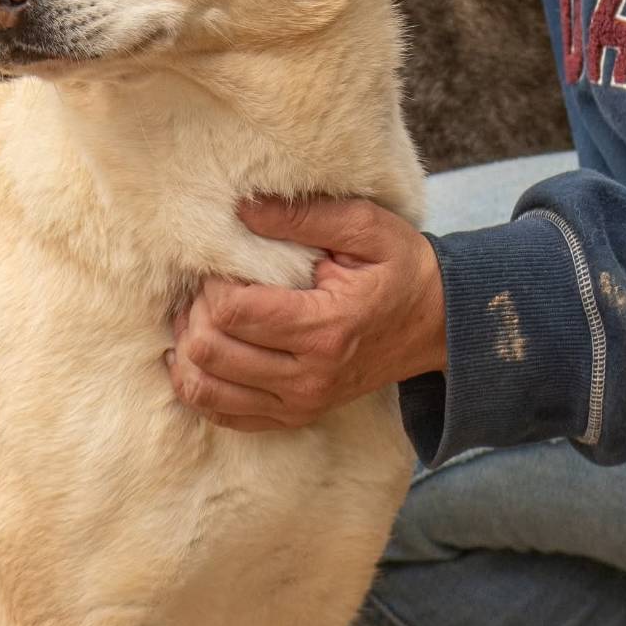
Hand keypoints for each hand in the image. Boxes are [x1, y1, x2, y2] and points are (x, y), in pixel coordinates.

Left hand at [166, 197, 446, 430]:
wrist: (438, 326)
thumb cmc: (400, 269)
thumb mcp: (366, 227)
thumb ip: (304, 215)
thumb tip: (242, 208)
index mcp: (325, 327)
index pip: (231, 312)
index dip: (212, 285)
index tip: (224, 268)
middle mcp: (308, 376)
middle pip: (210, 352)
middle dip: (195, 314)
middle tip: (208, 291)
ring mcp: (299, 403)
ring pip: (204, 388)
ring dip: (188, 351)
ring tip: (199, 319)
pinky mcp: (292, 417)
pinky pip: (221, 415)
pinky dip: (198, 386)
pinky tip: (198, 356)